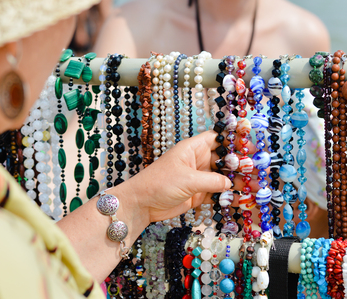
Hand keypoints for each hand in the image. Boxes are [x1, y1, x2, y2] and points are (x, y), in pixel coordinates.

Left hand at [120, 130, 260, 222]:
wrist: (142, 204)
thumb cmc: (159, 183)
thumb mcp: (188, 180)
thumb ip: (212, 181)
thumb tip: (230, 183)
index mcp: (193, 149)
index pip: (217, 138)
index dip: (234, 140)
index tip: (251, 145)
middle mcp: (198, 161)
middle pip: (224, 158)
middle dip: (241, 164)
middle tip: (260, 169)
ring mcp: (199, 177)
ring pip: (223, 176)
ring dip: (239, 181)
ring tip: (257, 187)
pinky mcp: (198, 193)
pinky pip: (218, 192)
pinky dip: (229, 195)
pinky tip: (243, 199)